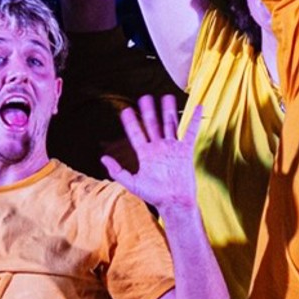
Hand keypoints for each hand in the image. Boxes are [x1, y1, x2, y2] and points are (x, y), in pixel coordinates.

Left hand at [102, 94, 203, 212]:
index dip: (130, 122)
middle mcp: (158, 148)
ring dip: (168, 110)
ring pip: (169, 124)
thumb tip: (103, 158)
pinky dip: (193, 120)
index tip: (125, 110)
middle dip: (148, 111)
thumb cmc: (154, 196)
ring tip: (166, 96)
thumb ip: (118, 170)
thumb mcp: (132, 183)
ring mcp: (172, 148)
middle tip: (145, 97)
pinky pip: (190, 132)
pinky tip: (196, 107)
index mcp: (145, 154)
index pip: (136, 134)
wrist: (175, 203)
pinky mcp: (185, 151)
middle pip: (153, 124)